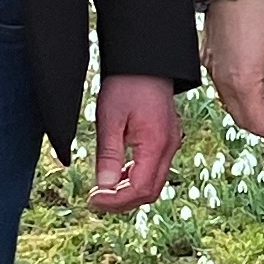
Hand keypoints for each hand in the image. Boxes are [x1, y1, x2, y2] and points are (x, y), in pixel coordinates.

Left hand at [87, 74, 180, 212]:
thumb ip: (108, 156)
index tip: (92, 200)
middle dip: (122, 202)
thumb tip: (104, 187)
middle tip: (96, 200)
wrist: (145, 61)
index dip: (115, 201)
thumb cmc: (126, 85)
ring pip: (153, 183)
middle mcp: (169, 147)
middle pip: (149, 192)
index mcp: (156, 144)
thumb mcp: (110, 119)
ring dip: (129, 192)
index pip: (139, 189)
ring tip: (103, 189)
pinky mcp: (167, 139)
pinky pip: (155, 169)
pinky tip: (118, 172)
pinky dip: (136, 178)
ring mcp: (171, 143)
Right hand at [201, 0, 263, 142]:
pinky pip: (227, 88)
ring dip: (257, 106)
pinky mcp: (210, 61)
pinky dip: (245, 91)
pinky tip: (260, 78)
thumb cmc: (258, 12)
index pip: (259, 124)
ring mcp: (214, 72)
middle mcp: (223, 82)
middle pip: (245, 118)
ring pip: (235, 104)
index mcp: (242, 83)